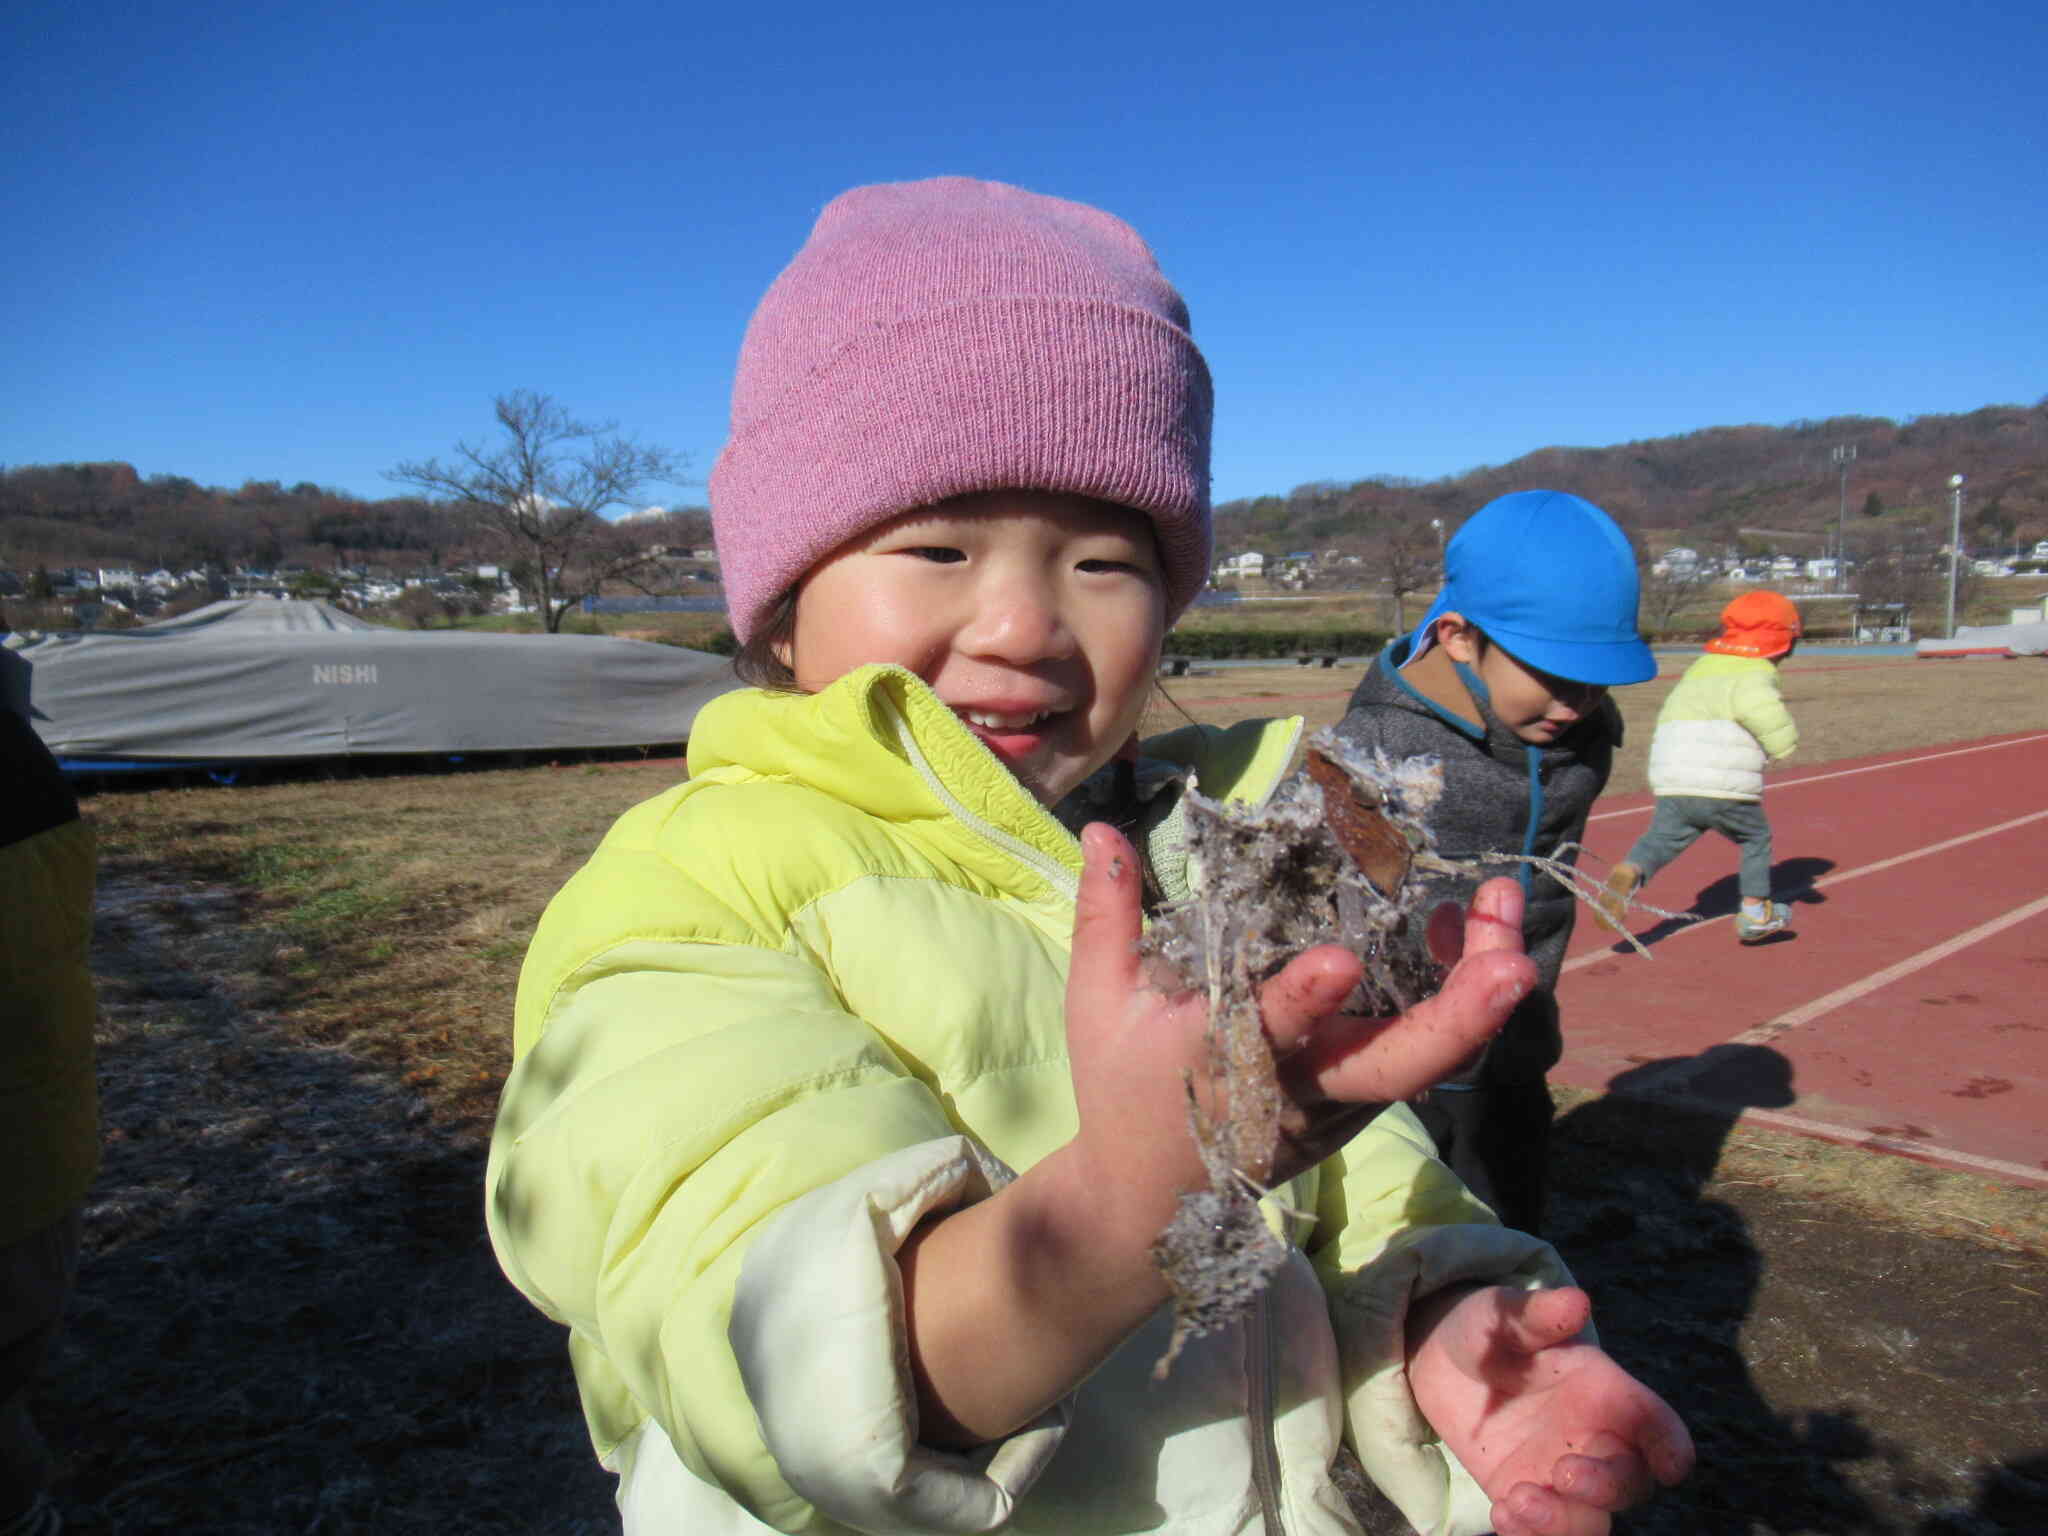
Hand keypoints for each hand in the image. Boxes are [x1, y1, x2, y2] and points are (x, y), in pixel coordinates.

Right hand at [1062, 823, 1538, 1223]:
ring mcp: (1343, 1100)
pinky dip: (1459, 996)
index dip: (1305, 999)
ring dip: (1478, 994)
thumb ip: (1106, 915)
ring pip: (1429, 1058)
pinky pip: (1427, 1052)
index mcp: (1224, 1061)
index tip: (1342, 959)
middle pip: (1396, 1064)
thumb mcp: (1099, 1003)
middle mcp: (1298, 1086)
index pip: (1270, 1032)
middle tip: (1513, 962)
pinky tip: (1473, 930)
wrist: (1154, 1200)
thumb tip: (1101, 828)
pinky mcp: (1365, 1102)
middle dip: (1460, 1016)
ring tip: (1504, 908)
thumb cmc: (1124, 1090)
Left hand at [1406, 1285, 1694, 1535]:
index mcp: (1606, 1392)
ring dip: (1563, 1523)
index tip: (1669, 1465)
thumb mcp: (1503, 1313)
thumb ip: (1536, 1314)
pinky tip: (1502, 1513)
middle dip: (1606, 1486)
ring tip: (1516, 1502)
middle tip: (1562, 1472)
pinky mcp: (1527, 1497)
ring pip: (1591, 1520)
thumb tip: (1575, 1300)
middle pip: (1628, 1481)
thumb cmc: (1488, 1328)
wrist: (1442, 1360)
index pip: (1656, 1425)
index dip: (1671, 1446)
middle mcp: (1594, 1439)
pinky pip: (1545, 1533)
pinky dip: (1530, 1534)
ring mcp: (1562, 1475)